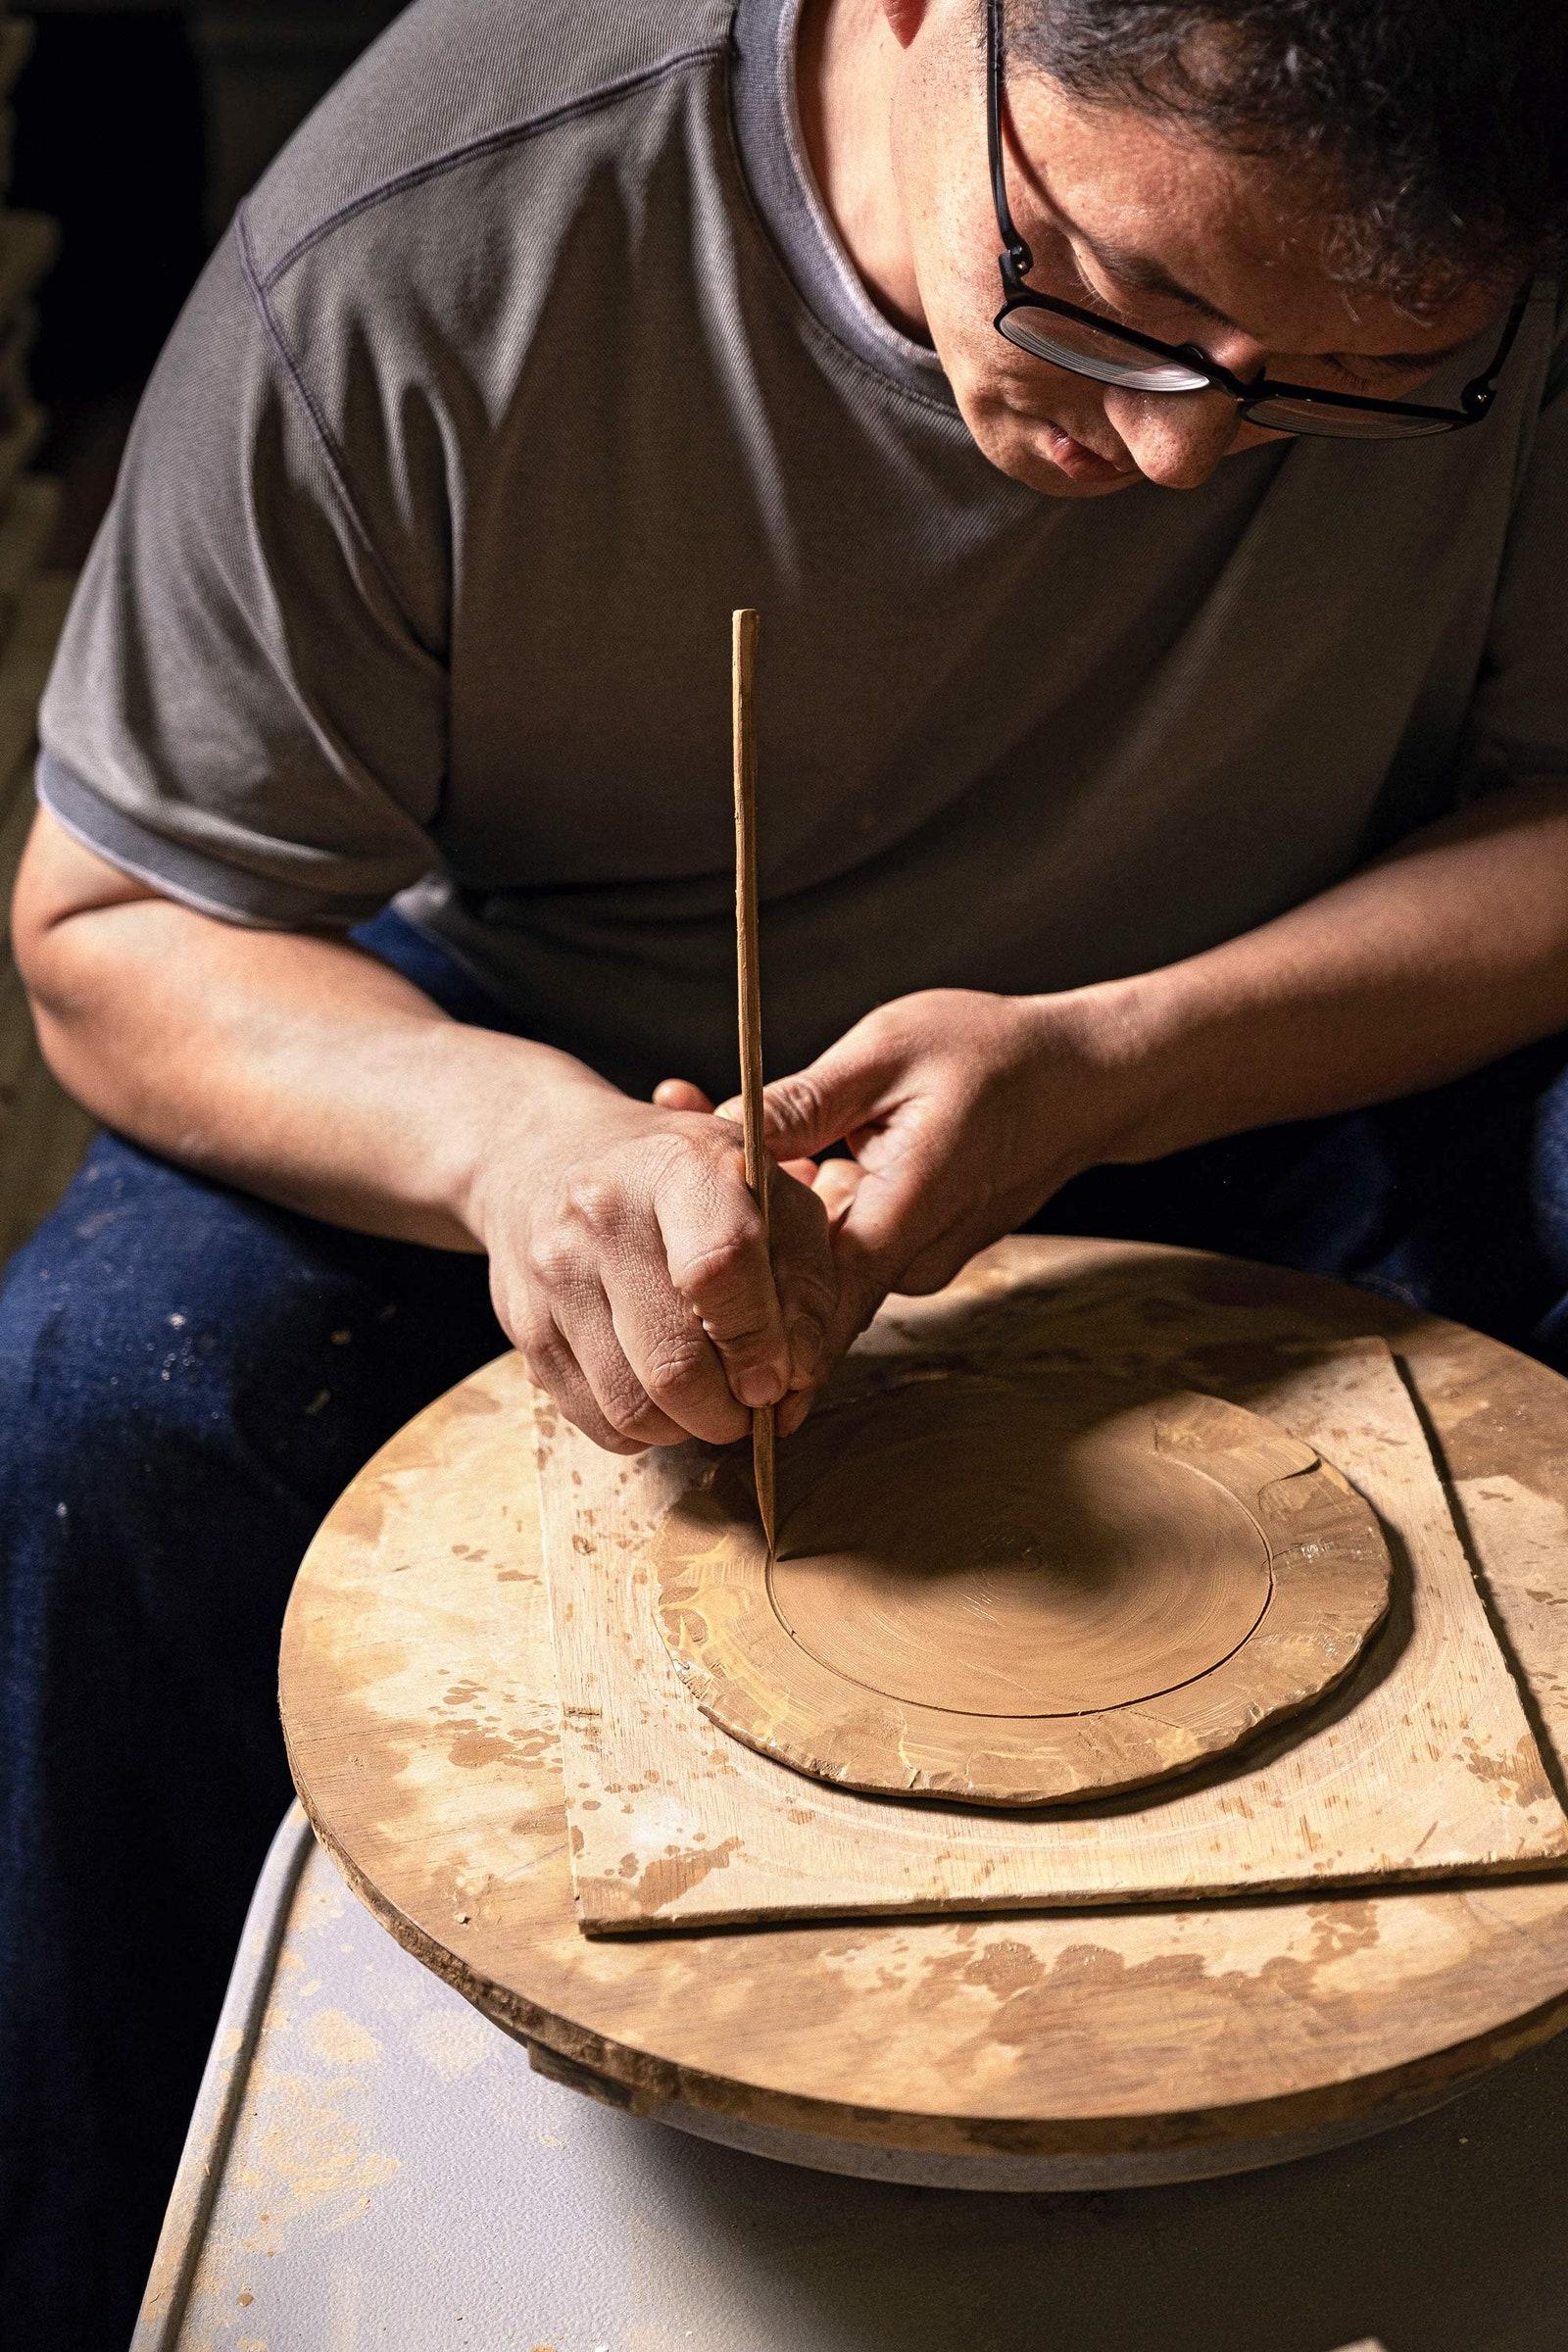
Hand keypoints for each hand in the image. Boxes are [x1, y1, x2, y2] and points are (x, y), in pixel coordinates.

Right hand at [471, 1079, 834, 1453]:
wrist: (544, 1154)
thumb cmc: (679, 1179)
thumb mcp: (764, 1190)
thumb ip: (806, 1278)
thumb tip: (797, 1378)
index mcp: (680, 1166)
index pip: (721, 1267)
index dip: (759, 1341)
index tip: (778, 1376)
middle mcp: (605, 1214)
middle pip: (675, 1363)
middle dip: (729, 1409)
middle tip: (749, 1402)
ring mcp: (555, 1273)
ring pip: (633, 1408)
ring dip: (687, 1427)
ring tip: (707, 1398)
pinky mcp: (525, 1326)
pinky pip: (596, 1421)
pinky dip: (642, 1430)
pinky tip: (657, 1390)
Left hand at [707, 986, 1145, 1359]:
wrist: (1083, 1079)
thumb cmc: (997, 1056)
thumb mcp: (888, 1053)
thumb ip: (804, 1102)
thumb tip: (719, 1133)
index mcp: (905, 1213)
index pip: (817, 1305)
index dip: (750, 1328)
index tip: (677, 1320)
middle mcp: (910, 1257)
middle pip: (797, 1281)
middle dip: (726, 1231)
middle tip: (661, 1140)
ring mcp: (913, 1258)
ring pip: (814, 1257)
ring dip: (760, 1211)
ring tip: (694, 1117)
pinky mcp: (912, 1246)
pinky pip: (841, 1238)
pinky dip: (802, 1201)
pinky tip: (773, 1144)